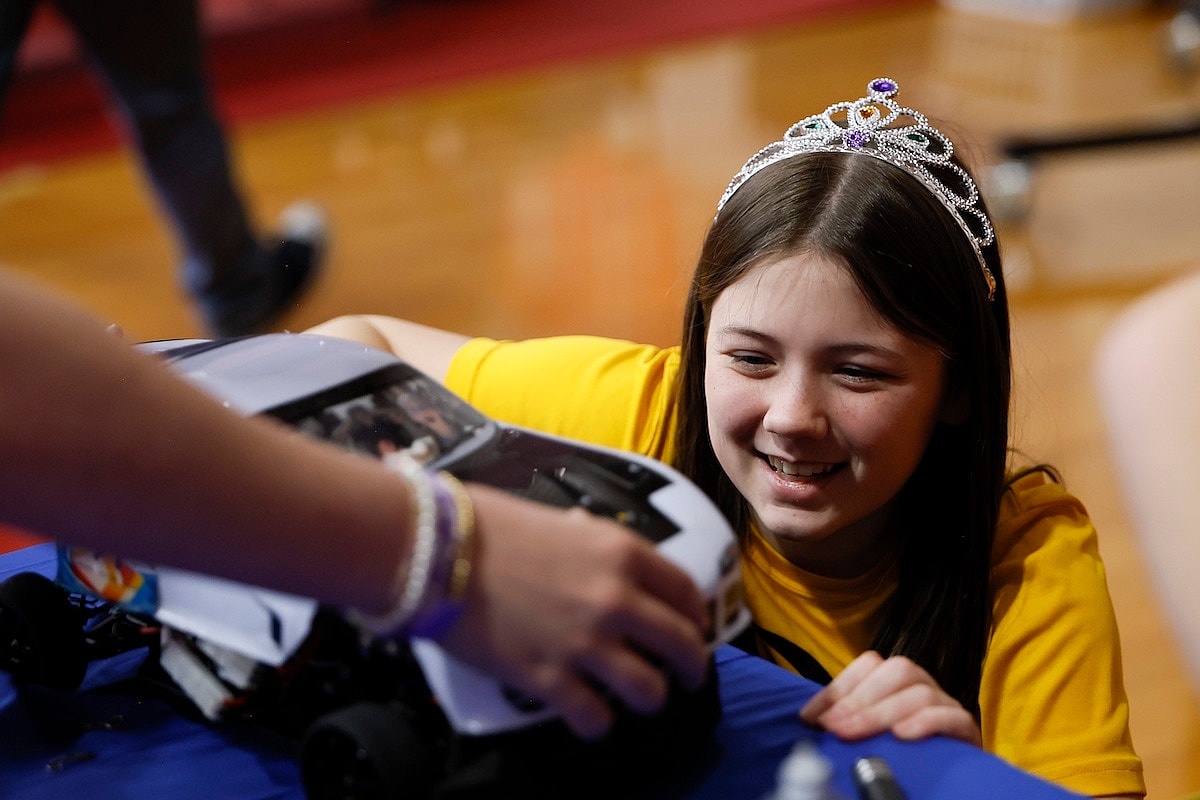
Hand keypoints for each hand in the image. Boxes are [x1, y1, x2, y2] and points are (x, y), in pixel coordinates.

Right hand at [434, 485, 710, 739]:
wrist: (434, 548)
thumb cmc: (488, 525)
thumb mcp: (558, 519)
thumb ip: (589, 538)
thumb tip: (594, 539)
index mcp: (621, 552)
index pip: (685, 591)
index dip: (697, 615)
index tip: (695, 627)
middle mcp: (614, 598)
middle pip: (682, 644)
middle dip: (692, 665)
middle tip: (688, 675)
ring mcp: (583, 642)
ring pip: (649, 691)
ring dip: (650, 698)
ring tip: (640, 698)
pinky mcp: (547, 678)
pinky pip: (595, 718)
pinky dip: (597, 722)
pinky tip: (590, 714)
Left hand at [799, 650, 980, 745]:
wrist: (949, 776)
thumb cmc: (902, 749)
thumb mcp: (869, 730)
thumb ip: (847, 718)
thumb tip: (811, 720)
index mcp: (897, 680)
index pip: (868, 664)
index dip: (838, 687)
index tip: (811, 717)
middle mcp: (922, 685)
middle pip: (897, 670)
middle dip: (860, 698)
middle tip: (835, 727)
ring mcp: (947, 704)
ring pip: (921, 692)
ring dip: (883, 713)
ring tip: (857, 733)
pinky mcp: (966, 729)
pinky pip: (952, 716)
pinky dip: (926, 723)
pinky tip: (902, 735)